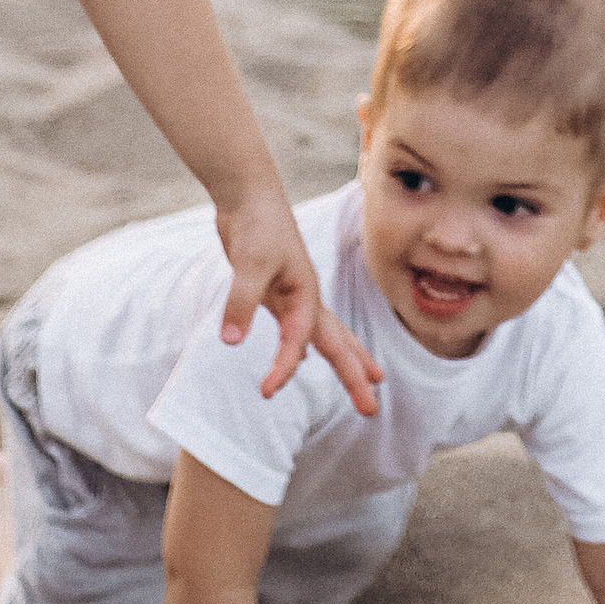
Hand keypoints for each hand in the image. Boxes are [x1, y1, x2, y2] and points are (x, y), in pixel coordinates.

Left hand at [214, 191, 381, 414]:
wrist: (249, 194)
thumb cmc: (256, 224)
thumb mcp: (247, 263)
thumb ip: (240, 302)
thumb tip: (232, 342)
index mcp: (305, 292)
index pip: (299, 341)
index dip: (284, 367)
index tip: (266, 391)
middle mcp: (307, 297)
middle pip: (337, 344)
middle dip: (354, 376)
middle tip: (371, 409)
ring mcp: (295, 294)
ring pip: (327, 335)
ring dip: (346, 358)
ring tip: (372, 378)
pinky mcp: (277, 291)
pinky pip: (299, 327)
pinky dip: (307, 344)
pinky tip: (307, 354)